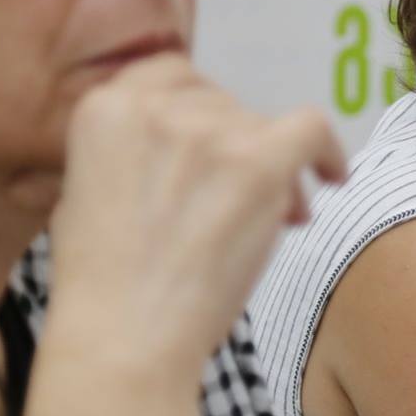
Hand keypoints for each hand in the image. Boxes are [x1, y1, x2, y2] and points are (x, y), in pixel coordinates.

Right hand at [46, 55, 346, 380]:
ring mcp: (209, 131)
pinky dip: (327, 152)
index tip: (213, 144)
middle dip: (234, 148)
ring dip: (271, 170)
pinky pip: (310, 128)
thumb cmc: (103, 287)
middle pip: (221, 105)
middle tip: (238, 201)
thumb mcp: (83, 194)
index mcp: (104, 108)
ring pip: (263, 127)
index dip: (199, 110)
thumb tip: (183, 141)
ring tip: (268, 225)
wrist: (124, 339)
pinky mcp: (258, 161)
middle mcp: (156, 106)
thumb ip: (127, 151)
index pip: (170, 76)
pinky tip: (333, 179)